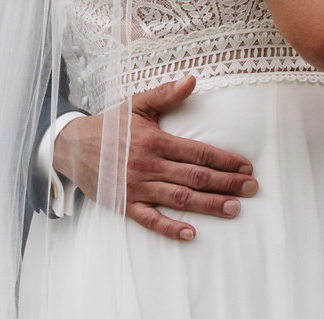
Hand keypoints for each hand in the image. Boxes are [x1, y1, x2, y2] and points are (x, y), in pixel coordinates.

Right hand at [53, 76, 256, 241]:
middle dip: (227, 183)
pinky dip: (170, 228)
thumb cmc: (109, 128)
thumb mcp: (136, 106)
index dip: (225, 160)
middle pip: (196, 177)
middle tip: (251, 189)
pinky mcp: (126, 204)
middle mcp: (150, 165)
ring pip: (180, 198)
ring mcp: (138, 187)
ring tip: (234, 209)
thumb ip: (165, 94)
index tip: (246, 167)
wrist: (72, 147)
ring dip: (209, 205)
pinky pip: (150, 220)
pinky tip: (191, 234)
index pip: (199, 152)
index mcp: (156, 141)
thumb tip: (192, 80)